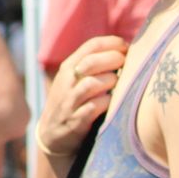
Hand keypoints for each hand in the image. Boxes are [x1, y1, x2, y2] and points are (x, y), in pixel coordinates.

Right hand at [37, 36, 128, 158]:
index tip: (127, 48)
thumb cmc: (71, 101)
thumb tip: (124, 50)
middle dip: (115, 60)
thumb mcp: (73, 79)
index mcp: (69, 66)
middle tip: (127, 65)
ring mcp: (70, 100)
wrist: (51, 134)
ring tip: (118, 85)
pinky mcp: (76, 120)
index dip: (113, 43)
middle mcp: (67, 81)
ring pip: (94, 83)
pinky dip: (108, 103)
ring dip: (111, 82)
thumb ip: (92, 64)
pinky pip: (96, 106)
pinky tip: (113, 103)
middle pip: (93, 61)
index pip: (92, 45)